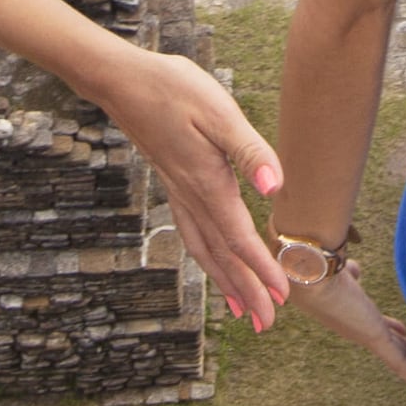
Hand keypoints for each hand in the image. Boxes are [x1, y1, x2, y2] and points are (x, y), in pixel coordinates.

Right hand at [81, 47, 288, 331]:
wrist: (123, 80)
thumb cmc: (174, 88)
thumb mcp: (219, 112)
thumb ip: (249, 150)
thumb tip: (274, 187)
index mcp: (206, 183)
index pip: (239, 237)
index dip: (262, 269)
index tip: (283, 298)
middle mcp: (191, 196)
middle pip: (222, 255)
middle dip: (246, 291)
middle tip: (266, 325)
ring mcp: (179, 193)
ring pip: (205, 250)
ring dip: (226, 282)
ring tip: (243, 310)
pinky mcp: (174, 184)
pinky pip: (193, 234)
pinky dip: (208, 257)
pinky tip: (214, 262)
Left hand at [299, 262, 405, 403]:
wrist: (311, 275)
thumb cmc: (322, 271)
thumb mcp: (342, 272)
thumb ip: (350, 272)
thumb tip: (353, 269)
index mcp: (355, 314)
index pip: (381, 326)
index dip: (394, 330)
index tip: (404, 332)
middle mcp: (361, 329)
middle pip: (392, 345)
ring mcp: (367, 335)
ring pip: (398, 357)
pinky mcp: (373, 338)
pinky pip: (398, 362)